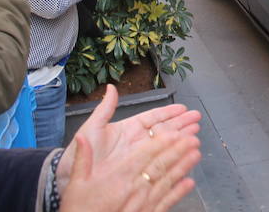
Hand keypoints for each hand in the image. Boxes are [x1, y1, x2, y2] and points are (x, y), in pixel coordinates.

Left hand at [57, 85, 201, 211]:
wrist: (71, 180)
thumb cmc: (79, 155)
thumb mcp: (91, 129)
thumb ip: (105, 109)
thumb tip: (111, 87)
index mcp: (129, 130)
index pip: (154, 118)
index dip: (169, 113)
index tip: (184, 109)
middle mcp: (138, 143)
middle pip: (165, 131)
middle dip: (182, 125)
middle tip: (197, 120)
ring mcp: (140, 158)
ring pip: (166, 147)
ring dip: (181, 141)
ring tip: (196, 135)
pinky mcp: (141, 172)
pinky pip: (161, 165)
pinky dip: (174, 161)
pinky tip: (186, 158)